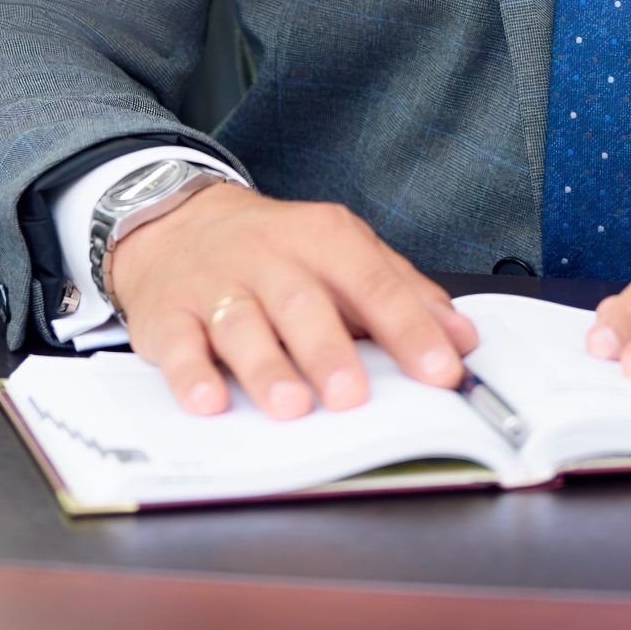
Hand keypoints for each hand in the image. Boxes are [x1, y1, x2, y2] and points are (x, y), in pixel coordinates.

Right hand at [106, 181, 477, 419]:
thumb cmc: (276, 251)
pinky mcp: (169, 314)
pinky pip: (179, 344)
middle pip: (304, 303)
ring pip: (243, 325)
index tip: (442, 370)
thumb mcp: (343, 253)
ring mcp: (217, 285)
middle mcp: (270, 257)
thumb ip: (403, 293)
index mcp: (324, 238)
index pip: (373, 282)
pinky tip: (209, 401)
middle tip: (353, 396)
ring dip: (266, 367)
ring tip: (290, 406)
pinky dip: (191, 375)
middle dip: (330, 351)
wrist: (179, 222)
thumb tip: (461, 338)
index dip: (410, 329)